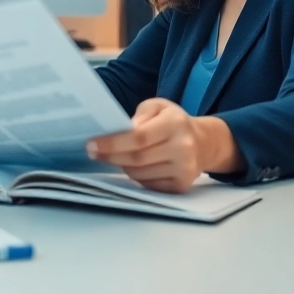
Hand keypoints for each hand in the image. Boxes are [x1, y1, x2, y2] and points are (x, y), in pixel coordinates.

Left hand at [87, 98, 231, 192]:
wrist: (203, 143)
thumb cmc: (173, 122)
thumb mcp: (158, 106)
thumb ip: (139, 115)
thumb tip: (121, 132)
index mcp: (175, 123)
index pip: (138, 137)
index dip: (112, 143)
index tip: (91, 144)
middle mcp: (183, 148)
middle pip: (137, 159)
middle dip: (110, 156)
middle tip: (93, 152)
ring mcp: (184, 170)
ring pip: (140, 174)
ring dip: (122, 166)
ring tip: (116, 156)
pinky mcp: (181, 186)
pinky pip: (148, 185)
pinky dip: (136, 176)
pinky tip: (133, 166)